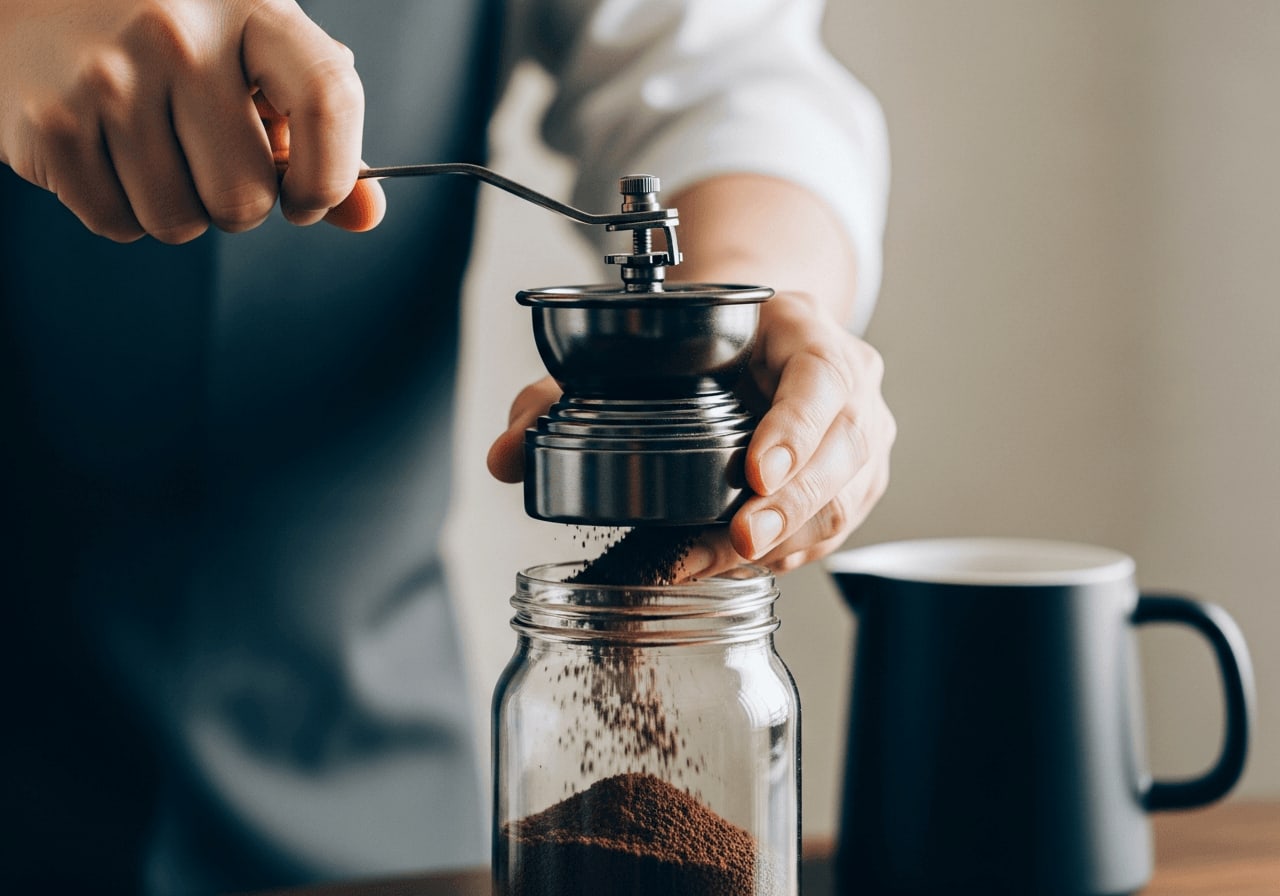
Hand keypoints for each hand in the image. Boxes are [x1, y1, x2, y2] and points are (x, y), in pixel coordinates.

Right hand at [0, 0, 383, 242]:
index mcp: (252, 8)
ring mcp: (107, 75)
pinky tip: (108, 151)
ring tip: (151, 147)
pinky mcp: (50, 120)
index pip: (329, 100)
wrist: (39, 0)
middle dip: (236, 206)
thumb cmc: (173, 42)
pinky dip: (119, 209)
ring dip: (175, 209)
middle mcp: (176, 32)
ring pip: (179, 222)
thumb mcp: (256, 64)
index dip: (330, 177)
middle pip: (245, 198)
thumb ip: (317, 136)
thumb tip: (369, 213)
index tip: (307, 200)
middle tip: (206, 162)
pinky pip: (116, 222)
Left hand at [486, 291, 894, 575]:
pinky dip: (792, 550)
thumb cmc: (702, 348)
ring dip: (788, 537)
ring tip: (726, 561)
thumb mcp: (639, 351)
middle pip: (841, 448)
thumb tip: (505, 456)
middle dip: (789, 503)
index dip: (794, 430)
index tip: (754, 473)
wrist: (756, 343)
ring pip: (844, 496)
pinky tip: (746, 563)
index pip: (819, 376)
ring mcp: (863, 434)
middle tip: (739, 538)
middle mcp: (850, 381)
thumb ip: (564, 395)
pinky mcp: (857, 481)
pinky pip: (838, 525)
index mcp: (804, 332)